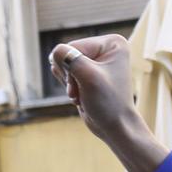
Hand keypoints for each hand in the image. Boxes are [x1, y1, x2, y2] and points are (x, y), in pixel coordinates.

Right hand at [50, 36, 169, 171]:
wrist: (116, 128)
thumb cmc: (108, 103)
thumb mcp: (87, 76)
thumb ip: (67, 57)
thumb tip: (56, 53)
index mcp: (112, 43)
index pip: (72, 47)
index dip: (73, 69)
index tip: (89, 85)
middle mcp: (105, 48)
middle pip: (67, 54)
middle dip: (71, 77)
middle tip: (84, 92)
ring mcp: (95, 61)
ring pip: (64, 64)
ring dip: (70, 83)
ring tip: (84, 94)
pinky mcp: (87, 73)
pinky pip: (65, 73)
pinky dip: (70, 87)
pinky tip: (81, 96)